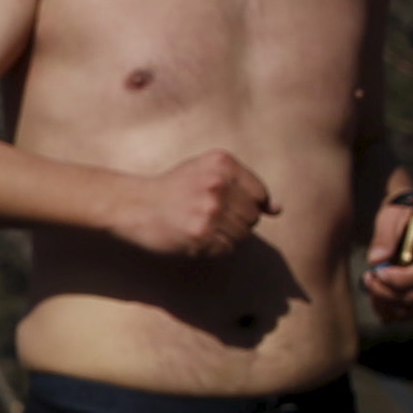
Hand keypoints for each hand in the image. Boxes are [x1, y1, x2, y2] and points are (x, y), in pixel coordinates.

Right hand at [121, 151, 276, 257]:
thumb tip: (277, 209)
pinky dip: (214, 248)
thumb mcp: (206, 170)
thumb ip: (243, 184)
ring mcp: (210, 210)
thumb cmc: (173, 188)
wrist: (135, 205)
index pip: (259, 195)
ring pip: (242, 235)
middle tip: (209, 218)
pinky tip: (195, 236)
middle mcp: (218, 184)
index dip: (247, 206)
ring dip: (225, 236)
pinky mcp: (202, 234)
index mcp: (222, 163)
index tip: (227, 208)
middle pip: (252, 217)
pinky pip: (226, 248)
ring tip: (201, 226)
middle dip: (236, 222)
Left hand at [363, 198, 412, 323]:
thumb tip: (376, 260)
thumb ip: (384, 236)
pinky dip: (390, 311)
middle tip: (367, 278)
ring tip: (370, 285)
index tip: (377, 273)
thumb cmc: (401, 218)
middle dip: (388, 292)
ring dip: (386, 303)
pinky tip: (377, 297)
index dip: (401, 279)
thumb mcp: (390, 217)